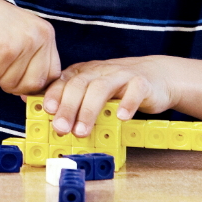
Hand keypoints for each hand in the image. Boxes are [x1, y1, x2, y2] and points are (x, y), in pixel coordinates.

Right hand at [0, 0, 60, 94]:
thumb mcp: (18, 35)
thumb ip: (30, 61)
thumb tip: (30, 96)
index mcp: (46, 34)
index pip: (52, 75)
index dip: (33, 85)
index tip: (17, 81)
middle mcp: (38, 38)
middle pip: (33, 84)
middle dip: (11, 82)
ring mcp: (21, 44)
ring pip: (9, 83)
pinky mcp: (1, 51)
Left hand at [41, 56, 178, 137]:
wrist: (156, 75)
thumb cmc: (118, 87)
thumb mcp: (92, 90)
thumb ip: (72, 99)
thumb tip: (45, 114)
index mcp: (83, 72)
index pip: (63, 81)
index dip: (53, 95)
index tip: (46, 110)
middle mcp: (99, 71)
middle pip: (79, 86)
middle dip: (68, 108)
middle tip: (61, 129)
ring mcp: (121, 75)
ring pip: (101, 89)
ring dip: (89, 111)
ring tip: (82, 130)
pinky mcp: (142, 83)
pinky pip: (134, 91)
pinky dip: (127, 103)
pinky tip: (121, 117)